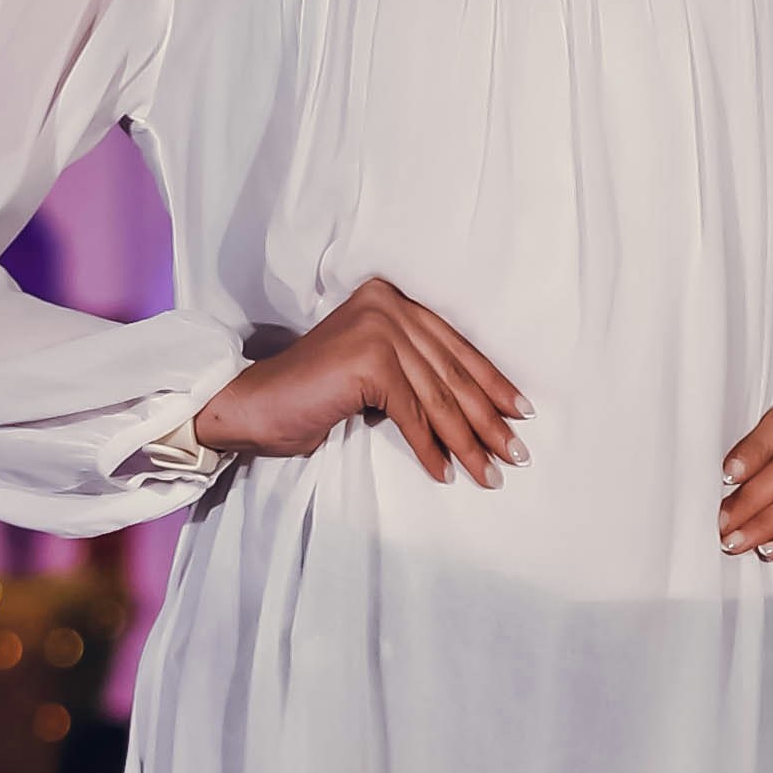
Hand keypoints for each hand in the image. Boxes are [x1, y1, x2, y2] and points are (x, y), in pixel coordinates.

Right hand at [194, 278, 527, 485]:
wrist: (253, 405)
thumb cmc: (311, 395)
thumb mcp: (373, 373)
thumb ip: (414, 371)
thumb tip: (476, 406)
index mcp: (391, 299)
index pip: (454, 345)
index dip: (491, 382)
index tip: (520, 412)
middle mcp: (387, 305)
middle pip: (451, 372)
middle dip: (487, 419)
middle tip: (515, 453)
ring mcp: (378, 329)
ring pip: (437, 398)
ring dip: (468, 442)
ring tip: (489, 473)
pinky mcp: (369, 360)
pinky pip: (412, 415)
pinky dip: (430, 449)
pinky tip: (445, 473)